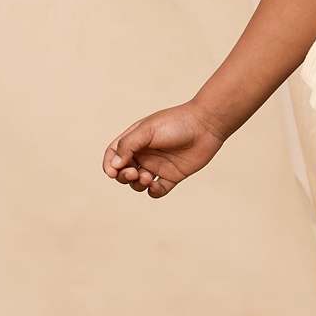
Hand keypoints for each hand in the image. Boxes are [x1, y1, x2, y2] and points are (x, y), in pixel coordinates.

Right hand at [101, 102, 225, 198]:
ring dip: (138, 184)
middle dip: (124, 176)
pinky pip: (157, 191)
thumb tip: (114, 165)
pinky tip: (155, 186)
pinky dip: (153, 192)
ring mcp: (158, 166)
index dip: (109, 164)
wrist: (206, 125)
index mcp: (135, 140)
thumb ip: (128, 146)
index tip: (112, 171)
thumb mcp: (147, 130)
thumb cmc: (176, 123)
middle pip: (124, 172)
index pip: (114, 154)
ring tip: (147, 177)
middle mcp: (145, 154)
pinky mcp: (172, 176)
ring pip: (138, 183)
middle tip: (133, 173)